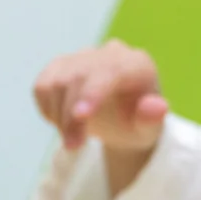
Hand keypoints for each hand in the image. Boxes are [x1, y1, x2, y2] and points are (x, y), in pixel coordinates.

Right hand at [33, 39, 166, 167]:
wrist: (122, 123)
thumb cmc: (138, 125)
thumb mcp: (149, 130)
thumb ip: (153, 119)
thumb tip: (157, 107)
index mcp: (137, 64)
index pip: (111, 70)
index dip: (93, 91)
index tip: (81, 116)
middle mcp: (111, 53)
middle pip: (79, 77)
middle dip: (72, 116)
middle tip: (74, 146)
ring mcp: (83, 56)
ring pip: (56, 82)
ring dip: (59, 117)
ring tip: (74, 139)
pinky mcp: (60, 65)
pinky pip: (42, 86)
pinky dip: (48, 110)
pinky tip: (65, 122)